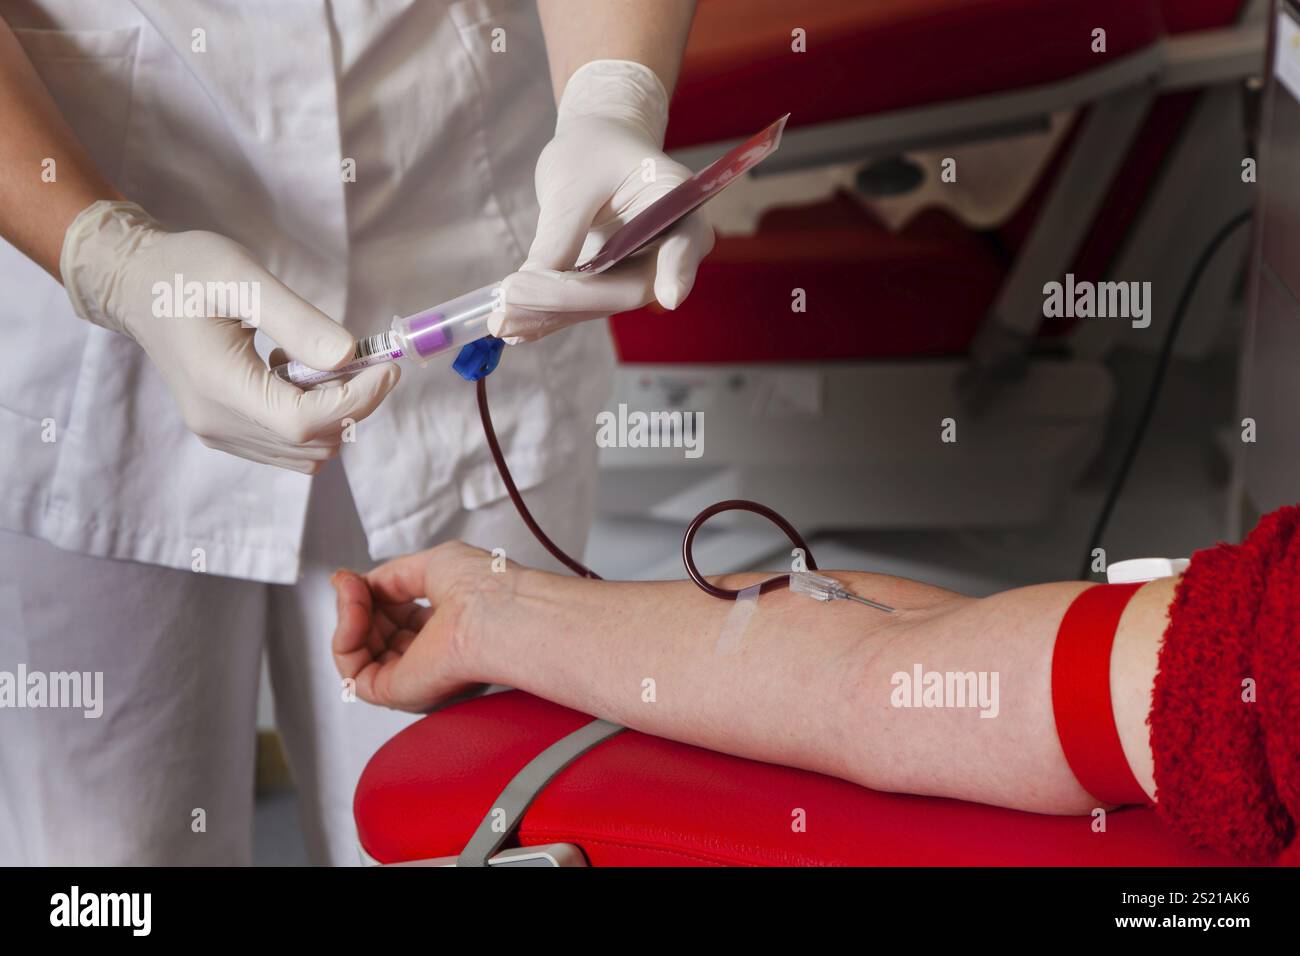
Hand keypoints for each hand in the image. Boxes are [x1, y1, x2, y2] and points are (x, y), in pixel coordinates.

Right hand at [60, 200, 398, 472]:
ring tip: (324, 363)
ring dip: (335, 414)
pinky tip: (298, 377)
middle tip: (368, 359)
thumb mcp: (243, 278)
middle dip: (354, 404)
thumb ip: (298, 321)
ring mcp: (221, 434)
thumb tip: (349, 357)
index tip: (387, 368)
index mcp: (220, 386)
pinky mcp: (226, 433)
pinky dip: (313, 420)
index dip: (357, 401)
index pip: (305, 422)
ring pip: (307, 453)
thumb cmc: (187, 272)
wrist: (137, 285)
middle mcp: (218, 423)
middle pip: (312, 442)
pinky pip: (289, 448)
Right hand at [331, 541, 497, 712]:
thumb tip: (357, 582)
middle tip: (352, 585)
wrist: (494, 613)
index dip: (373, 595)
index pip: (398, 617)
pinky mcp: (397, 694)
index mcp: (449, 628)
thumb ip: (392, 577)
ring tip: (353, 594)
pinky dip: (344, 640)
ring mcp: (416, 676)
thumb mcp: (433, 565)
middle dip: (357, 605)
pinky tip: (352, 616)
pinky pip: (353, 674)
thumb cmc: (485, 588)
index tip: (356, 578)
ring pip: (360, 654)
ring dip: (349, 617)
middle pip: (375, 635)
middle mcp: (433, 656)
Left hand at [488, 59, 713, 343]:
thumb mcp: (573, 180)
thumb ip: (560, 232)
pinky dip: (545, 316)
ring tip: (500, 319)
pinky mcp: (612, 285)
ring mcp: (642, 271)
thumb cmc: (591, 149)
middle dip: (569, 297)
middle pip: (630, 287)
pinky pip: (581, 306)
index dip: (677, 269)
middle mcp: (669, 246)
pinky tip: (510, 325)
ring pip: (599, 304)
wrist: (594, 151)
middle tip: (512, 296)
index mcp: (676, 201)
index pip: (683, 242)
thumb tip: (530, 284)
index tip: (669, 296)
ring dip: (548, 314)